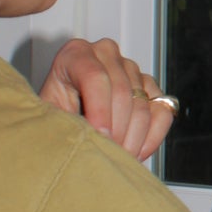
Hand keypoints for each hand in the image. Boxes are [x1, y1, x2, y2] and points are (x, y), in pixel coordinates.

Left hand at [40, 35, 177, 162]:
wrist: (65, 123)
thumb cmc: (53, 119)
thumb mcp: (48, 118)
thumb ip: (64, 122)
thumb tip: (86, 137)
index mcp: (76, 54)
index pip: (95, 76)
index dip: (99, 110)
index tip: (99, 137)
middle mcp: (106, 55)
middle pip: (122, 92)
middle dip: (116, 130)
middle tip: (106, 155)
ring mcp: (131, 69)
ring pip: (142, 105)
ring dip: (131, 139)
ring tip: (115, 157)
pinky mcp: (150, 87)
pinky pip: (163, 112)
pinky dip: (152, 138)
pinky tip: (134, 152)